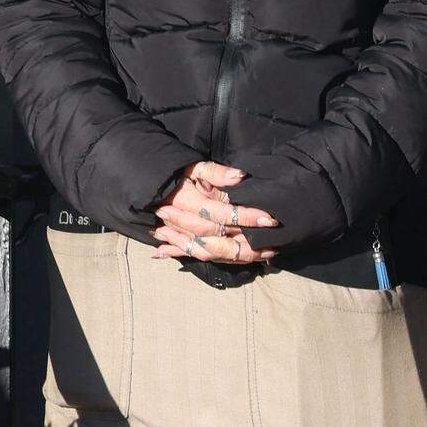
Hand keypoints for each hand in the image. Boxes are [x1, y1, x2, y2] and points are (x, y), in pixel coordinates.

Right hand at [152, 160, 280, 264]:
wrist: (153, 189)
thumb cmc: (178, 175)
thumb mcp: (194, 167)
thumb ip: (216, 172)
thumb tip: (240, 176)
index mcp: (190, 204)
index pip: (222, 215)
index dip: (246, 218)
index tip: (269, 219)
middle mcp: (186, 224)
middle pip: (218, 242)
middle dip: (247, 245)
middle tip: (273, 244)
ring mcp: (183, 236)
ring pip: (212, 253)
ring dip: (239, 256)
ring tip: (264, 254)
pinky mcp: (183, 242)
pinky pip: (203, 256)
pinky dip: (223, 260)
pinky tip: (244, 260)